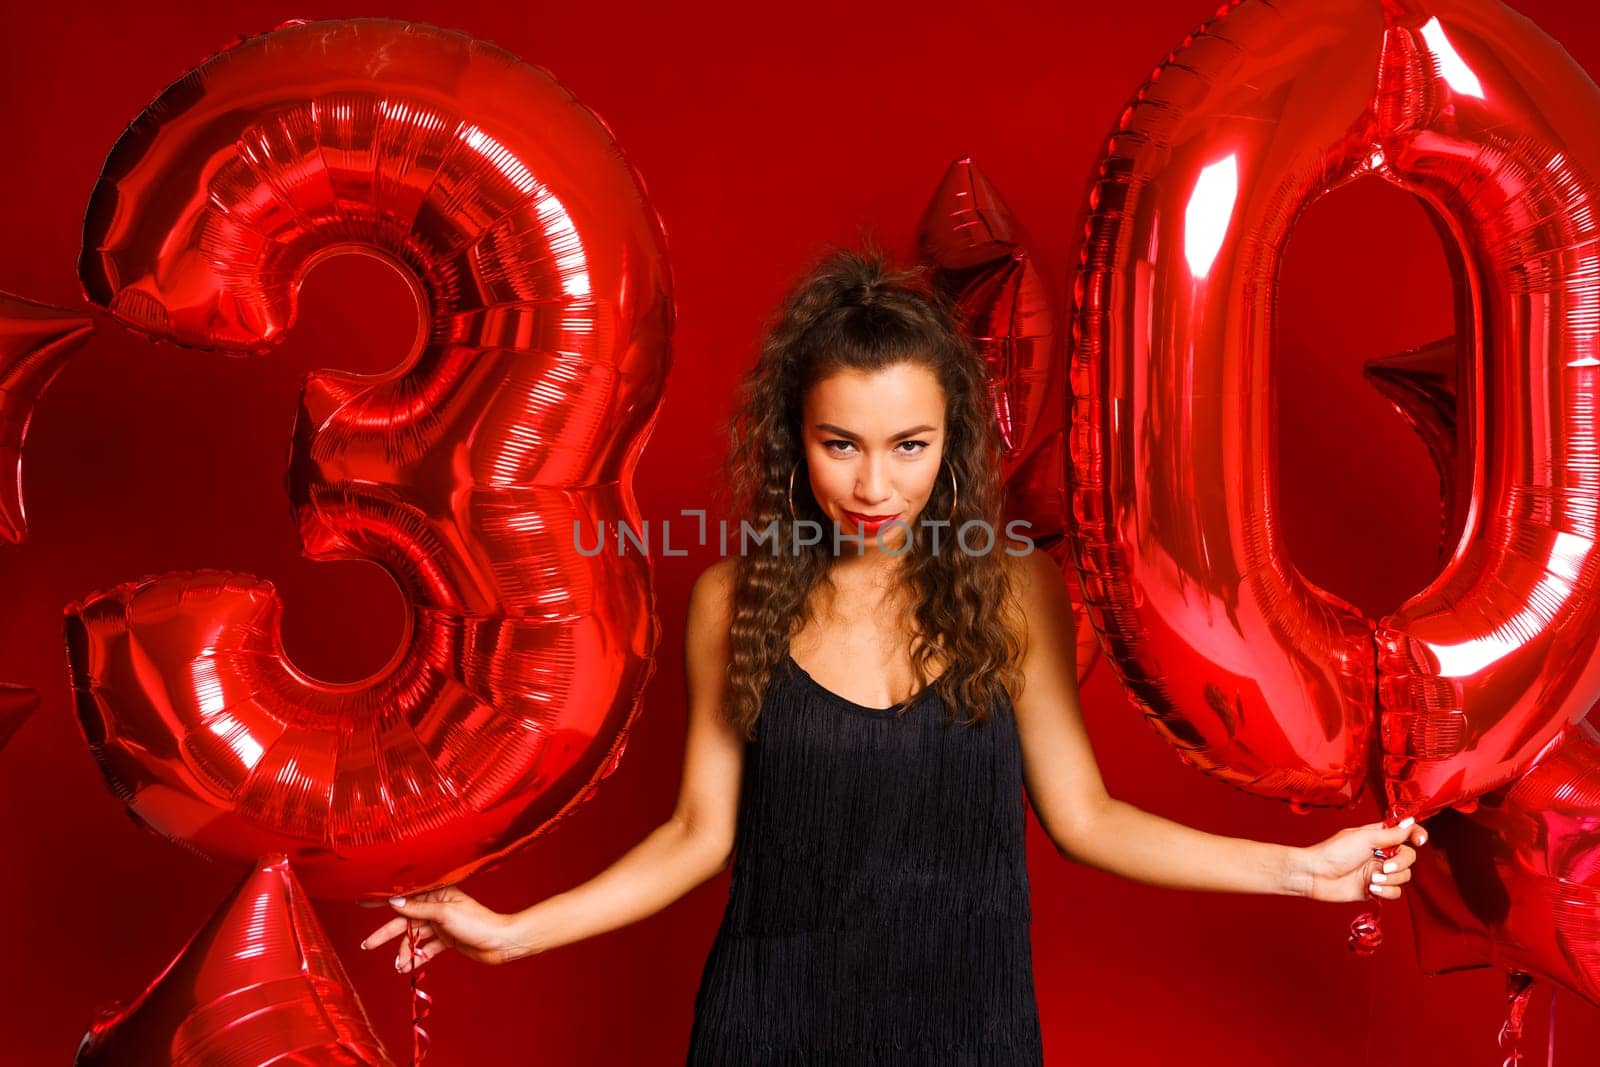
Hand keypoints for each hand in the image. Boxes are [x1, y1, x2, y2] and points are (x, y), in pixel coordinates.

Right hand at [359, 885, 526, 971]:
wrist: (500, 943)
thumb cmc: (477, 923)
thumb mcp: (444, 914)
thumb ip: (418, 909)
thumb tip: (394, 902)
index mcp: (437, 894)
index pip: (405, 895)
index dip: (384, 900)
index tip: (362, 900)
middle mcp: (436, 907)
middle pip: (405, 920)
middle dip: (386, 934)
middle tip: (367, 946)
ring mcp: (440, 924)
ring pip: (414, 937)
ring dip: (405, 951)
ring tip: (399, 966)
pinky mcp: (445, 940)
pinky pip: (425, 948)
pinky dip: (417, 956)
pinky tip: (408, 967)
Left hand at [1295, 817, 1428, 902]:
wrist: (1316, 876)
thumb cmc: (1334, 852)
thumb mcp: (1364, 838)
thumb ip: (1391, 834)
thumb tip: (1411, 822)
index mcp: (1378, 837)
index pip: (1405, 833)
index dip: (1416, 835)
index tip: (1419, 841)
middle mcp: (1381, 853)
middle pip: (1409, 857)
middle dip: (1400, 863)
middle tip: (1384, 866)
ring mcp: (1379, 872)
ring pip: (1404, 876)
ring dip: (1390, 879)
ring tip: (1372, 879)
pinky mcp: (1376, 889)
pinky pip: (1395, 892)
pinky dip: (1387, 891)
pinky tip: (1372, 889)